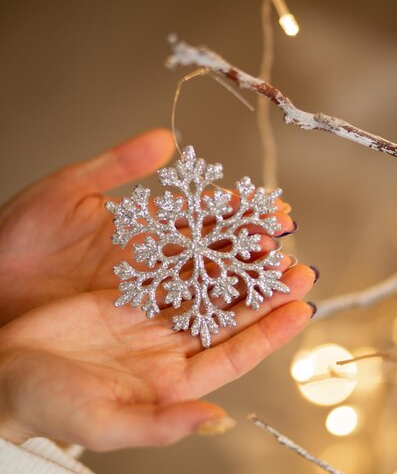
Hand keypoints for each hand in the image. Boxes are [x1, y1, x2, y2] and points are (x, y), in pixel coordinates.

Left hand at [0, 129, 294, 323]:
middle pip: (212, 259)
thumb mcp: (64, 192)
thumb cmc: (16, 239)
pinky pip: (180, 329)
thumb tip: (167, 139)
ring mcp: (142, 304)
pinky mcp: (132, 334)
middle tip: (292, 252)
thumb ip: (116, 166)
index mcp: (140, 230)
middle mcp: (149, 268)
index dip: (239, 214)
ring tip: (287, 287)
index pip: (201, 218)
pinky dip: (214, 324)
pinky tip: (245, 322)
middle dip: (254, 256)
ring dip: (245, 291)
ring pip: (204, 295)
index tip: (276, 211)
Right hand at [0, 262, 314, 450]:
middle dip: (263, 291)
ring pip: (202, 286)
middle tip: (296, 263)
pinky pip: (166, 268)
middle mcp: (168, 349)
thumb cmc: (50, 406)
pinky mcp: (126, 293)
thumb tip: (217, 421)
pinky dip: (189, 250)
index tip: (301, 306)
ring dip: (232, 264)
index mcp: (173, 383)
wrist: (3, 372)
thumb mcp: (105, 423)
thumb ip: (161, 424)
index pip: (233, 355)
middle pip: (227, 316)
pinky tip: (211, 231)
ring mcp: (148, 319)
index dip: (269, 332)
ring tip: (264, 238)